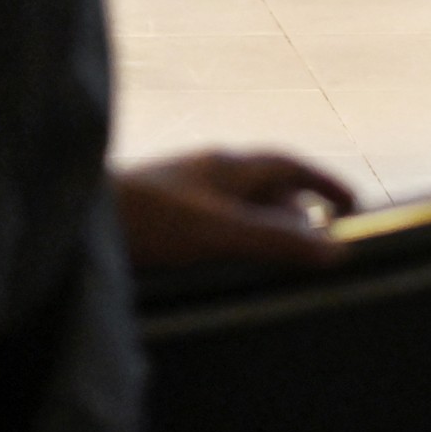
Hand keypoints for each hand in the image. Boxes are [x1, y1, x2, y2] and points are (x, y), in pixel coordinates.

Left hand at [116, 152, 354, 271]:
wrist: (76, 217)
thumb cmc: (145, 217)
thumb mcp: (219, 232)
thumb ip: (275, 240)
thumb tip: (338, 250)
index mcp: (225, 165)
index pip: (287, 164)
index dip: (323, 182)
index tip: (354, 205)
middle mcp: (206, 173)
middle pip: (265, 186)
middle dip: (298, 211)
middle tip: (324, 244)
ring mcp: (182, 192)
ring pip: (238, 207)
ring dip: (266, 229)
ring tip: (286, 261)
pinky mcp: (161, 216)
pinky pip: (214, 224)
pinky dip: (237, 242)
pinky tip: (232, 267)